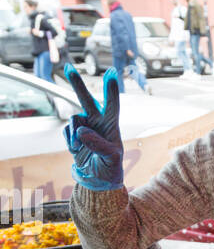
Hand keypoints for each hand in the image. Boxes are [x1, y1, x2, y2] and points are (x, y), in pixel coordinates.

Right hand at [63, 65, 123, 191]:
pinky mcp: (73, 135)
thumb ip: (99, 145)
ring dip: (74, 134)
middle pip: (87, 100)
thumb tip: (81, 130)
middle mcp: (97, 123)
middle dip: (77, 84)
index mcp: (111, 126)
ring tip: (80, 147)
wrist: (97, 181)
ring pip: (73, 119)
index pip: (112, 105)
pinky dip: (69, 142)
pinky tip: (77, 150)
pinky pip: (67, 132)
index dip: (111, 90)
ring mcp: (84, 128)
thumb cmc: (111, 169)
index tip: (112, 72)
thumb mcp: (111, 160)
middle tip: (68, 67)